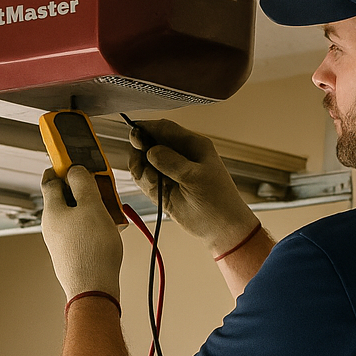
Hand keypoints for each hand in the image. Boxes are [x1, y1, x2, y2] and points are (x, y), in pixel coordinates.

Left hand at [40, 166, 124, 302]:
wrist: (93, 290)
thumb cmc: (92, 250)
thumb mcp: (92, 206)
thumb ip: (83, 184)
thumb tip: (75, 170)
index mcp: (52, 210)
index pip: (50, 180)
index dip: (62, 167)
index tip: (75, 160)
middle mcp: (52, 226)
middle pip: (65, 198)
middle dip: (83, 188)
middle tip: (101, 186)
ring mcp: (60, 241)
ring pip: (75, 215)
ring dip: (92, 208)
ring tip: (110, 210)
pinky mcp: (71, 254)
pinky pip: (81, 231)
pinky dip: (93, 225)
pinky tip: (108, 231)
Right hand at [128, 119, 259, 256]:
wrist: (221, 228)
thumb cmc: (218, 200)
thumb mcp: (196, 177)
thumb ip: (171, 162)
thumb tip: (150, 150)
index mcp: (193, 145)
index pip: (165, 128)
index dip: (147, 128)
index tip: (134, 132)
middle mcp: (179, 156)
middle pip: (150, 143)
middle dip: (141, 150)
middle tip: (141, 159)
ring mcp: (169, 172)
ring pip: (144, 162)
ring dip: (141, 169)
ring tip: (152, 179)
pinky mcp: (162, 188)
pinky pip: (144, 179)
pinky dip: (143, 181)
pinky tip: (152, 186)